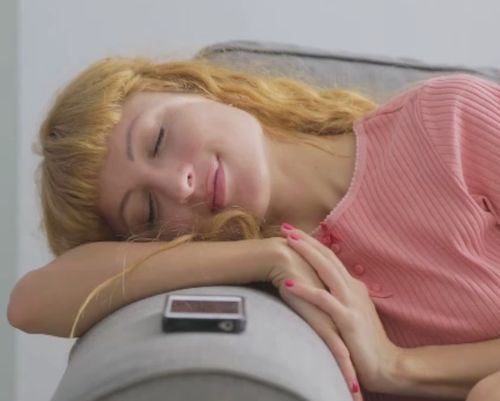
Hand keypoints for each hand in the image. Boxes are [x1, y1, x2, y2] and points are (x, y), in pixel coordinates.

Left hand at [280, 225, 402, 393]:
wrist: (388, 366)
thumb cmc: (366, 342)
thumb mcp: (353, 313)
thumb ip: (340, 299)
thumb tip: (322, 289)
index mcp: (353, 286)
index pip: (330, 258)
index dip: (312, 244)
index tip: (293, 232)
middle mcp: (352, 288)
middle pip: (327, 257)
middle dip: (306, 240)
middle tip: (285, 226)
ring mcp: (351, 302)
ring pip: (326, 270)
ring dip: (306, 254)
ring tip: (286, 242)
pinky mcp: (348, 319)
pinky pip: (324, 301)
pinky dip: (306, 290)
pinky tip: (288, 284)